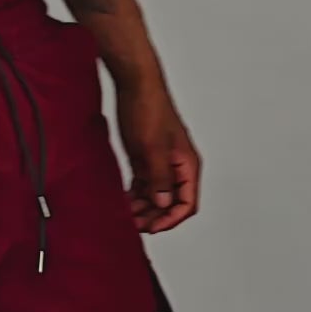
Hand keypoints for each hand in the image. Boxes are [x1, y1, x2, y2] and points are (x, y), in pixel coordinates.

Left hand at [116, 78, 201, 234]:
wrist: (134, 84)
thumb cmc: (149, 109)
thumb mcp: (153, 148)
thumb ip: (160, 178)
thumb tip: (165, 204)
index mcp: (187, 164)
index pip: (186, 203)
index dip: (170, 219)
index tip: (151, 227)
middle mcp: (176, 166)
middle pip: (171, 203)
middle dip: (154, 216)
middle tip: (134, 225)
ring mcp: (160, 163)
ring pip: (156, 196)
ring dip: (143, 208)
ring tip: (125, 215)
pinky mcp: (145, 159)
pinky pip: (143, 185)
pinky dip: (135, 196)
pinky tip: (123, 202)